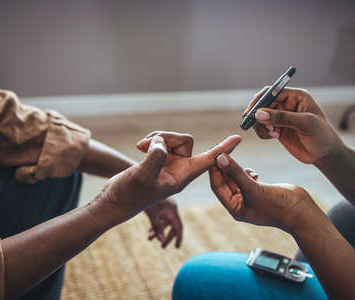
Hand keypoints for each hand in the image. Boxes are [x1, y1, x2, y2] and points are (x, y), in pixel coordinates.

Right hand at [94, 131, 241, 223]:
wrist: (116, 199)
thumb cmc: (129, 194)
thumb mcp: (142, 176)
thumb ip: (155, 159)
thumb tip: (162, 143)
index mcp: (183, 177)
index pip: (208, 160)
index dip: (222, 149)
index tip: (238, 138)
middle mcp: (180, 169)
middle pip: (185, 140)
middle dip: (166, 138)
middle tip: (145, 146)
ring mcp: (170, 164)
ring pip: (172, 139)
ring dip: (156, 138)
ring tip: (141, 147)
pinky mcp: (160, 159)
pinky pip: (162, 141)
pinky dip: (151, 141)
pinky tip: (140, 148)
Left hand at [145, 198, 182, 247]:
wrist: (141, 183)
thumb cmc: (146, 198)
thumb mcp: (152, 214)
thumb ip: (157, 228)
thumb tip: (161, 241)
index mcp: (172, 210)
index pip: (179, 227)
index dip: (178, 238)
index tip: (176, 247)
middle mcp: (171, 208)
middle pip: (173, 226)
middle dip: (168, 237)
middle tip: (162, 246)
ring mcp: (166, 206)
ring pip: (165, 222)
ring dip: (159, 231)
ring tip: (149, 238)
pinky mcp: (160, 205)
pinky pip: (161, 218)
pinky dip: (156, 225)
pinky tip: (148, 231)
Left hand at [210, 152, 319, 232]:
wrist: (302, 212)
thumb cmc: (279, 206)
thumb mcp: (254, 188)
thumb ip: (236, 172)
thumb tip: (219, 158)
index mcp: (235, 208)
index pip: (217, 186)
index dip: (214, 169)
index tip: (213, 152)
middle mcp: (240, 204)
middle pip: (225, 181)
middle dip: (223, 166)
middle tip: (220, 148)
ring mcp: (250, 198)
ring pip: (235, 179)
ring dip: (234, 168)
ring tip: (233, 154)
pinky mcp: (259, 191)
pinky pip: (246, 179)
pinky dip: (246, 172)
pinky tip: (253, 172)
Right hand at [243, 87, 343, 163]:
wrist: (325, 154)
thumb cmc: (322, 135)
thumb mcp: (305, 124)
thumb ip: (282, 117)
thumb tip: (259, 113)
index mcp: (296, 96)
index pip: (272, 92)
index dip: (260, 100)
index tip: (252, 112)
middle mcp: (286, 104)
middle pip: (262, 103)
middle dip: (258, 115)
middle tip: (258, 125)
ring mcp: (281, 117)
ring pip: (260, 116)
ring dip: (261, 125)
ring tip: (273, 134)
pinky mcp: (277, 128)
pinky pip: (262, 127)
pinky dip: (263, 132)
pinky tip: (274, 137)